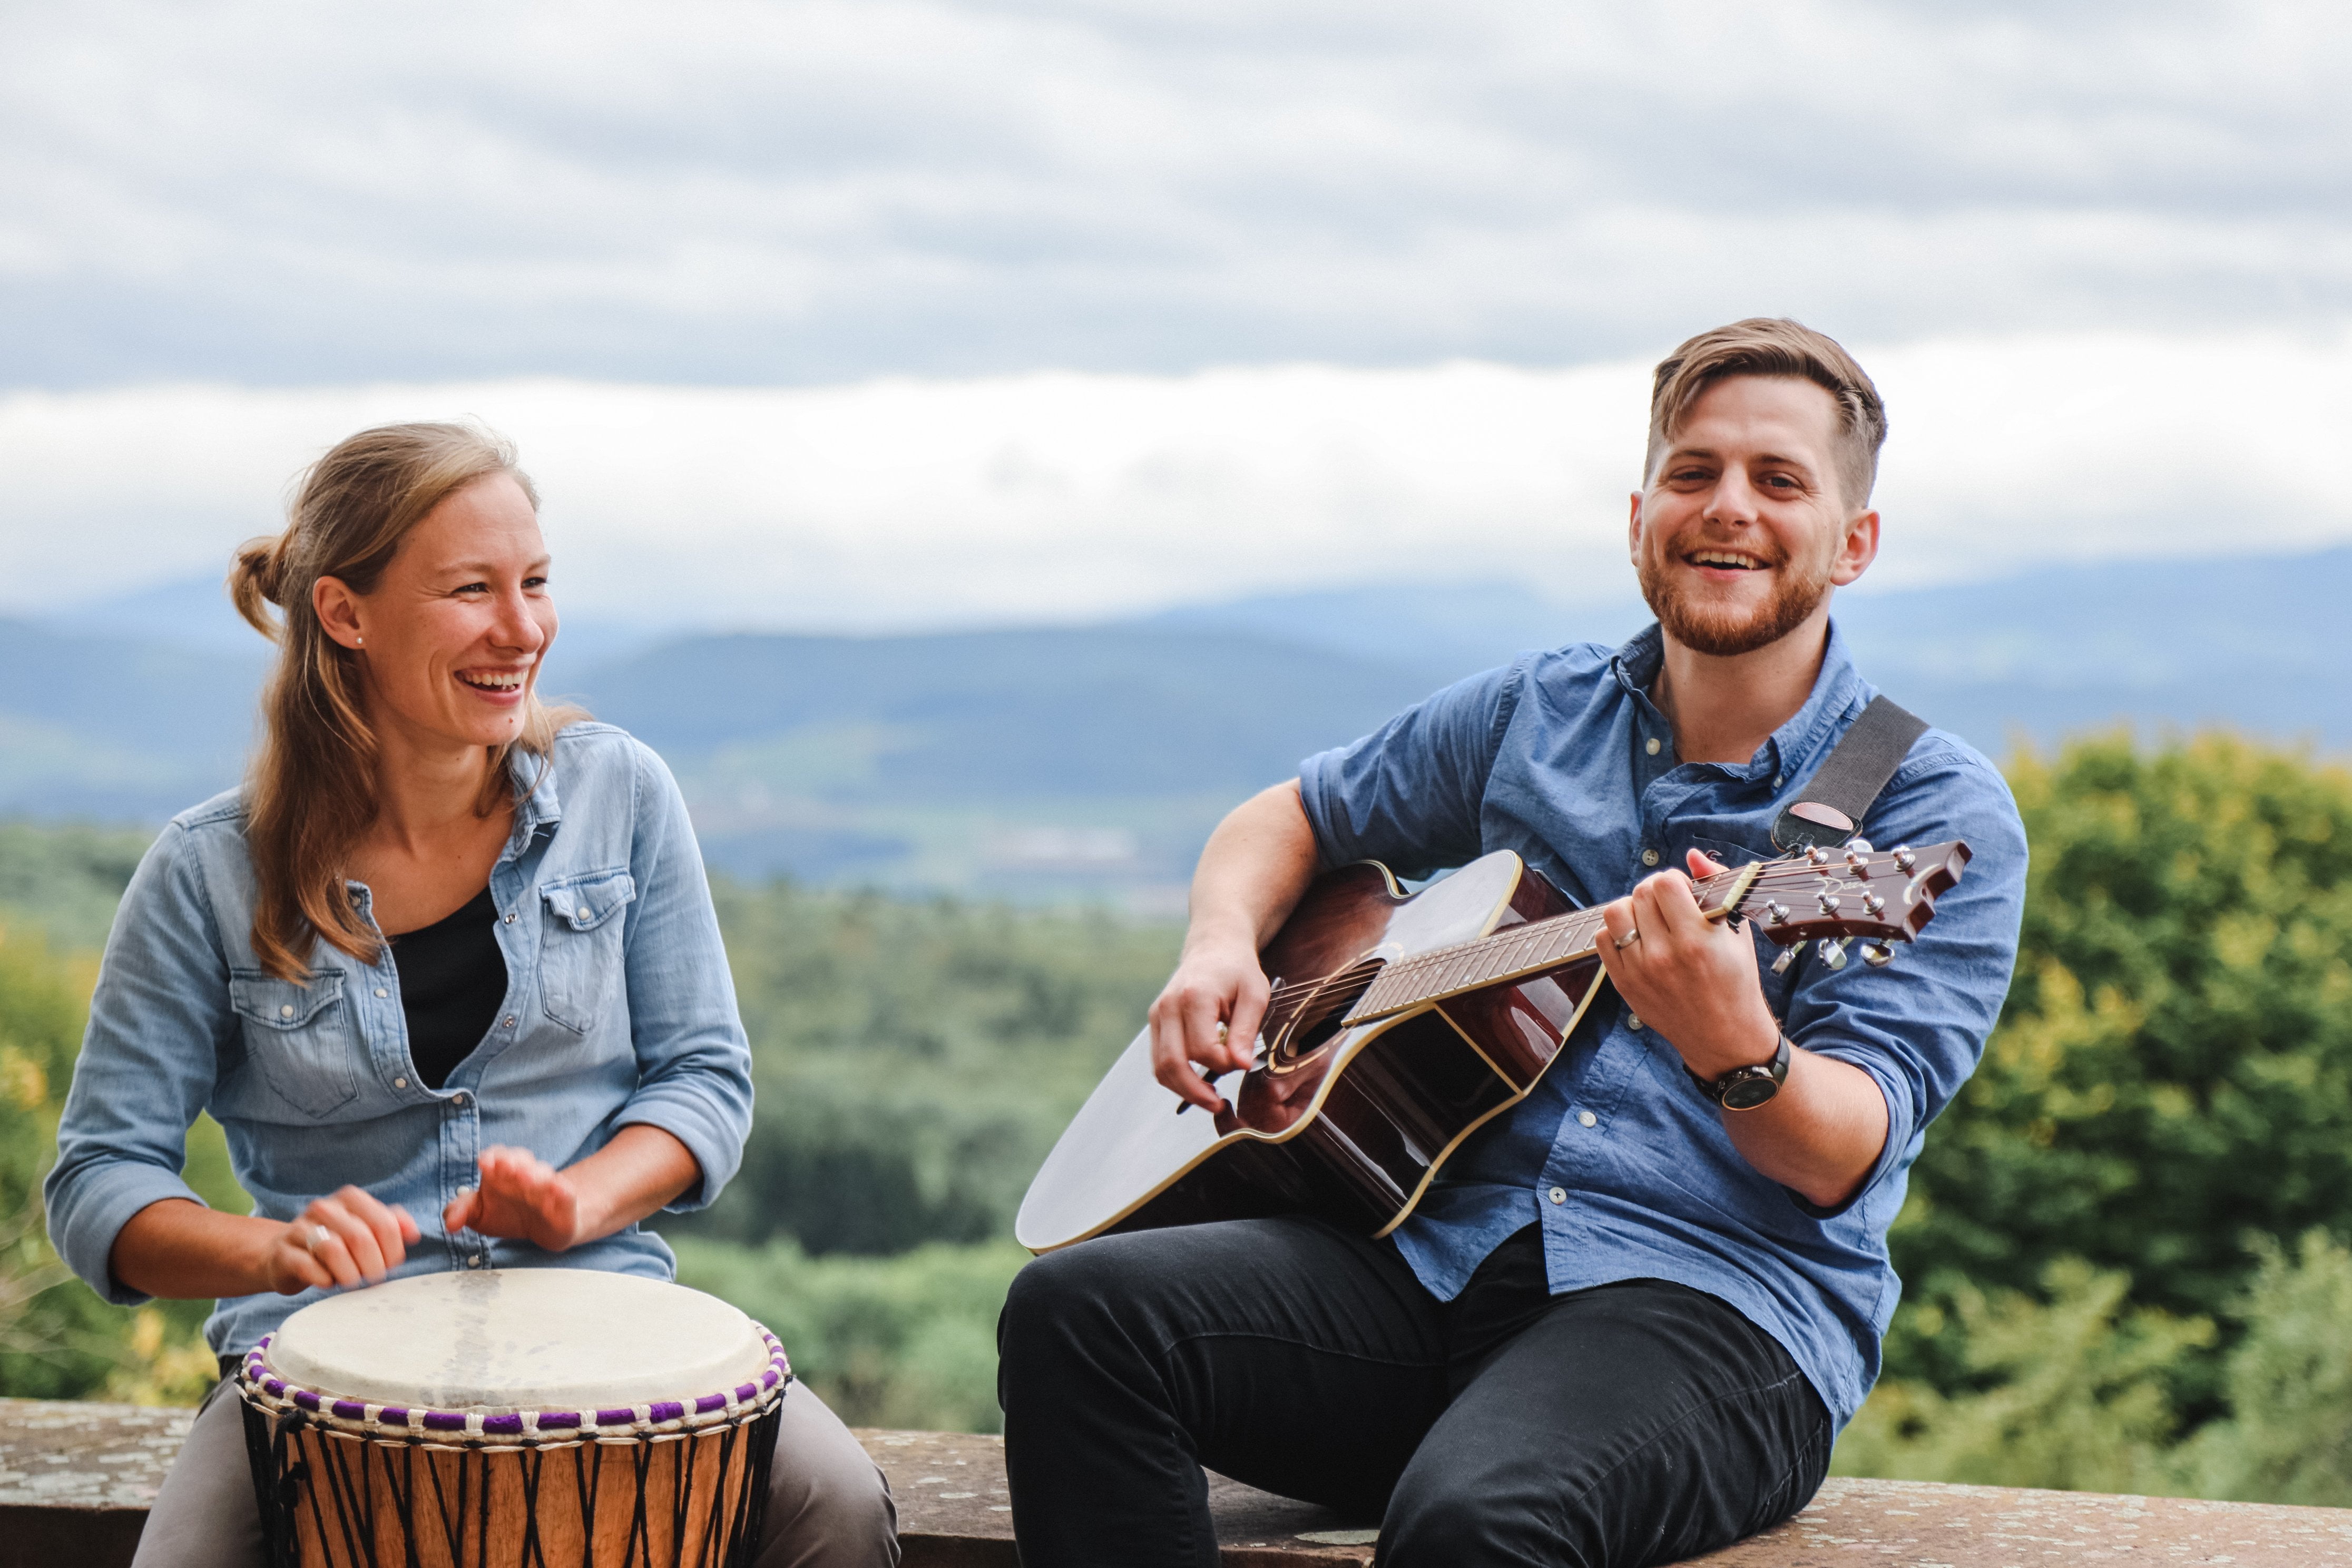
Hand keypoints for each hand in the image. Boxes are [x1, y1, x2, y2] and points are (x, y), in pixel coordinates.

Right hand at [267, 1186, 419, 1294]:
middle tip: (372, 1278)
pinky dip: (325, 1280)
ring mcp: (300, 1229)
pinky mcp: (284, 1253)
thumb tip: (413, 1233)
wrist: (285, 1255)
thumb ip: (392, 1225)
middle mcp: (324, 1209)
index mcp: (350, 1199)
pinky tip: (328, 1281)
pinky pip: (309, 1267)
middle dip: (373, 1266)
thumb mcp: (365, 1228)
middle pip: (361, 1238)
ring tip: (352, 1281)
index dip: (393, 1250)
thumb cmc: (334, 1242)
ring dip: (349, 1274)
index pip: (384, 1223)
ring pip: (334, 1251)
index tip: (391, 1265)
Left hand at [443, 1146, 583, 1251]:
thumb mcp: (478, 1215)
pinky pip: (565, 1191)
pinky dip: (561, 1189)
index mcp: (501, 1173)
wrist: (542, 1229)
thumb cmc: (507, 1215)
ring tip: (526, 1180)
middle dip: (513, 1160)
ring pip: (543, 1172)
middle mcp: (524, 1174)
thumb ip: (460, 1213)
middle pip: (521, 1158)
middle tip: (505, 1167)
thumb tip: (449, 1224)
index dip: (492, 1157)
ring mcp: (545, 1186)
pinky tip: (557, 1190)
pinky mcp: (564, 1201)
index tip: (484, 1164)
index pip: (497, 1155)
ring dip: (535, 1174)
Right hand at [1148, 930, 1267, 1111]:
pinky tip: (1198, 1084)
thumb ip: (1245, 1031)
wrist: (1214, 948)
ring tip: (1210, 1100)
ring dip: (1184, 1090)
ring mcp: (1157, 1015)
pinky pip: (1159, 1061)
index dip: (1224, 1065)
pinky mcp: (1155, 1023)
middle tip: (1219, 1105)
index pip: (1203, 1049)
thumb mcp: (1254, 995)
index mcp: (1194, 997)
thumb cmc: (1238, 971)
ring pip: (1160, 1068)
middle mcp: (1168, 1006)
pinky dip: (1176, 1078)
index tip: (1242, 1063)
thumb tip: (1240, 1066)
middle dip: (1195, 1092)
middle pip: (1172, 1064)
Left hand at [1595, 850, 1780, 1080]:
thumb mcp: (1736, 933)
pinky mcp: (1624, 984)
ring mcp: (1640, 972)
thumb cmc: (1736, 983)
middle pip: (1640, 893)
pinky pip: (1603, 939)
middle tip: (1669, 905)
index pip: (1664, 883)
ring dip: (1632, 908)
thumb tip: (1693, 856)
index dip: (1674, 880)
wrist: (1723, 1038)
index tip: (1684, 892)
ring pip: (1615, 913)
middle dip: (1655, 892)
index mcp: (1698, 941)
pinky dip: (1618, 932)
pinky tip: (1639, 939)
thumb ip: (1716, 887)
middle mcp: (1664, 956)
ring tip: (1650, 920)